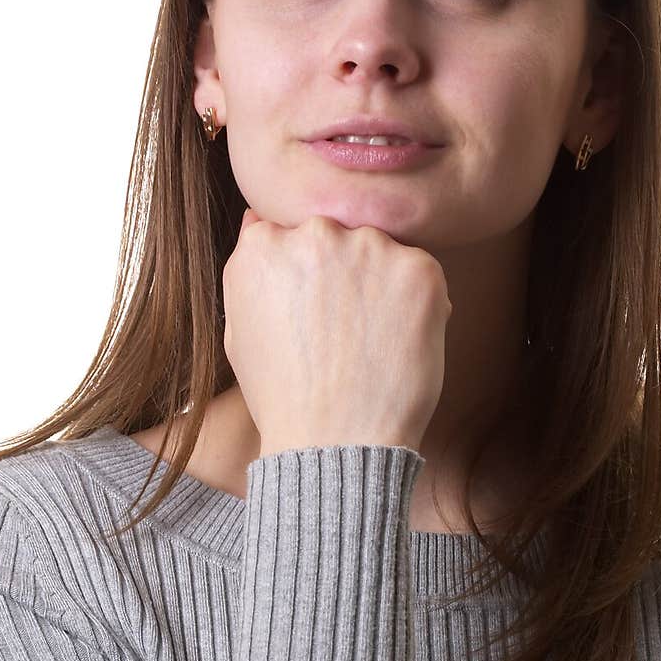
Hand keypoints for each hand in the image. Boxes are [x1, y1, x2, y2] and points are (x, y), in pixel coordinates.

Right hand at [223, 208, 452, 455]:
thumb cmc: (283, 396)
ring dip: (382, 284)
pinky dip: (418, 303)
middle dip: (346, 273)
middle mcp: (316, 233)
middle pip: (340, 236)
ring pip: (383, 252)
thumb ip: (249, 266)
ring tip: (370, 343)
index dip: (309, 276)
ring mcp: (371, 248)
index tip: (315, 313)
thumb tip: (258, 217)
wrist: (335, 444)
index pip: (295, 235)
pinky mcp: (419, 270)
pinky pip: (422, 273)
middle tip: (345, 333)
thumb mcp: (239, 330)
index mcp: (265, 244)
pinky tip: (397, 345)